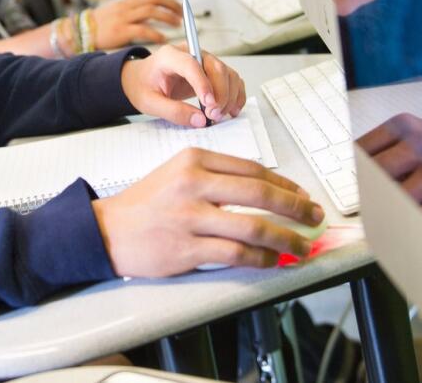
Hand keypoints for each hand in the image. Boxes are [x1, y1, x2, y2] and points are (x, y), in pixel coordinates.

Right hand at [92, 149, 324, 275]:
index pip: (253, 169)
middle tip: (314, 217)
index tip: (302, 196)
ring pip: (254, 226)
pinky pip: (237, 253)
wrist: (107, 230)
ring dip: (286, 238)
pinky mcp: (187, 248)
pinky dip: (262, 258)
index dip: (285, 185)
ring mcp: (190, 217)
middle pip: (260, 194)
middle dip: (296, 208)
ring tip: (302, 245)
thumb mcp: (177, 173)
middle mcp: (194, 184)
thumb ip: (216, 177)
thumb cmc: (145, 204)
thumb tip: (265, 192)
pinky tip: (273, 260)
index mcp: (194, 160)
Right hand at [93, 0, 182, 48]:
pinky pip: (143, 30)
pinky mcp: (121, 30)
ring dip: (167, 18)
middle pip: (156, 0)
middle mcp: (128, 6)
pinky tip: (163, 39)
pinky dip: (156, 34)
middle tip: (182, 16)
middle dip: (172, 7)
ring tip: (176, 25)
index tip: (178, 8)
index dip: (169, 2)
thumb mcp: (117, 12)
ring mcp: (124, 17)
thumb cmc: (99, 25)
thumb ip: (132, 11)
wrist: (80, 31)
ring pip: (151, 12)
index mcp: (128, 1)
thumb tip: (151, 15)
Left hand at [120, 44, 245, 126]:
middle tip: (213, 115)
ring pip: (227, 73)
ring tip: (219, 115)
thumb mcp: (149, 102)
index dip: (203, 84)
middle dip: (219, 94)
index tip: (208, 104)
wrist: (141, 79)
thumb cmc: (143, 86)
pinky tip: (232, 110)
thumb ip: (172, 111)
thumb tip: (199, 120)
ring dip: (229, 96)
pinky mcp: (212, 71)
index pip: (192, 65)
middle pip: (215, 67)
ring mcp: (204, 60)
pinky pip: (231, 79)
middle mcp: (191, 53)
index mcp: (169, 56)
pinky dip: (235, 94)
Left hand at [358, 114, 421, 230]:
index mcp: (405, 125)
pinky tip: (408, 226)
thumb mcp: (417, 135)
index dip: (357, 172)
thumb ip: (385, 150)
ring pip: (393, 202)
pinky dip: (408, 226)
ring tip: (386, 219)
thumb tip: (354, 177)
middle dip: (369, 195)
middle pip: (374, 178)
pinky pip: (418, 222)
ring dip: (386, 213)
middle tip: (369, 206)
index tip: (360, 184)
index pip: (362, 152)